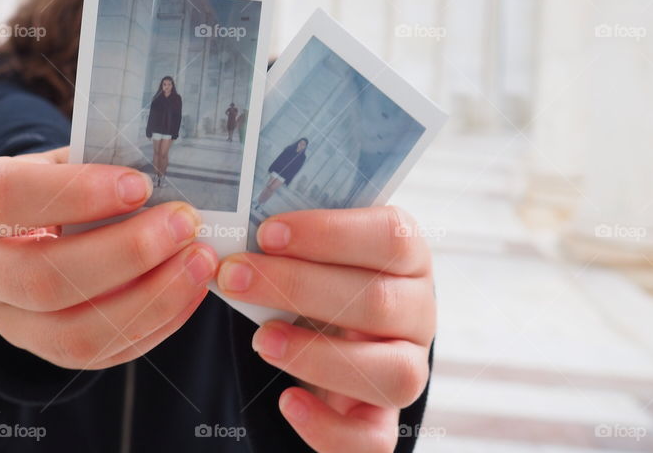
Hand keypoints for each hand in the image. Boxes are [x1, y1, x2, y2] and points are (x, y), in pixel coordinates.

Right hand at [0, 146, 217, 368]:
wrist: (37, 225)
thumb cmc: (60, 182)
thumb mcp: (68, 158)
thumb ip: (103, 163)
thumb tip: (168, 175)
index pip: (8, 199)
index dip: (76, 193)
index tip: (140, 184)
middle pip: (43, 279)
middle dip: (127, 253)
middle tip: (184, 223)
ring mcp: (9, 320)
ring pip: (74, 333)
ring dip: (150, 299)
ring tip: (199, 262)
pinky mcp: (47, 351)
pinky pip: (104, 355)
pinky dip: (157, 323)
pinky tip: (192, 290)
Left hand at [216, 206, 434, 452]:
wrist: (331, 331)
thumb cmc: (318, 274)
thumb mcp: (313, 247)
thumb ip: (291, 234)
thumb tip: (236, 220)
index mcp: (408, 255)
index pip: (391, 236)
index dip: (330, 234)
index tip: (267, 233)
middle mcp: (418, 311)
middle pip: (378, 301)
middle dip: (297, 287)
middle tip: (234, 276)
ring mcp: (408, 367)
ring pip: (391, 373)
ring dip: (318, 356)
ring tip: (261, 340)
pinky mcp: (384, 419)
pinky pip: (373, 438)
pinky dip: (328, 426)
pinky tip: (287, 402)